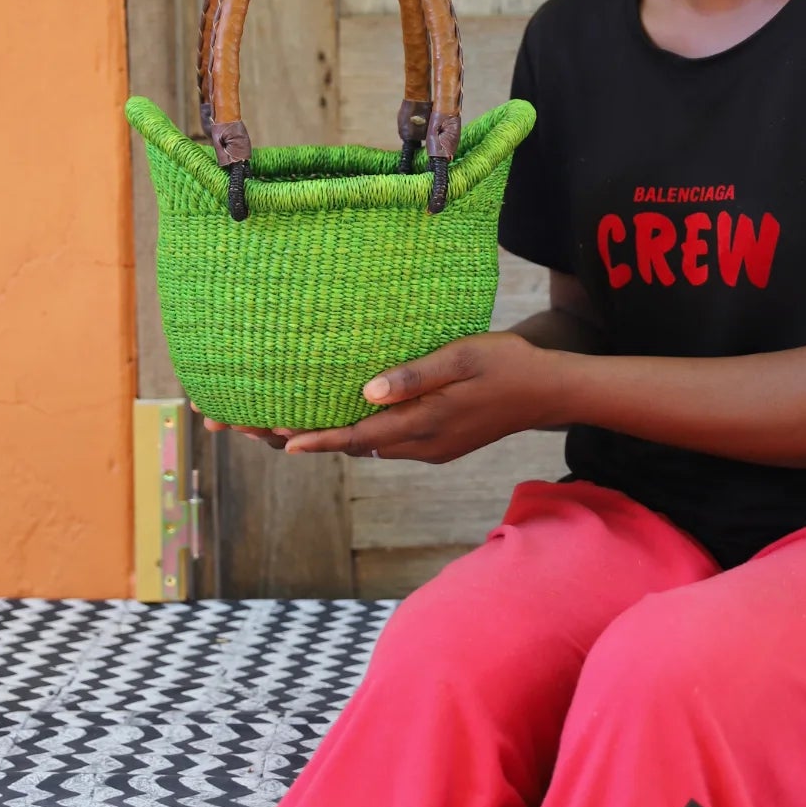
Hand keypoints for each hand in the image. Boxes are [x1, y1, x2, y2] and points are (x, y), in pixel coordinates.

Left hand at [274, 332, 568, 462]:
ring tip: (280, 427)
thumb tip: (368, 391)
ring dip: (328, 438)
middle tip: (255, 429)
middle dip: (306, 439)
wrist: (549, 392)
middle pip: (354, 446)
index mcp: (426, 424)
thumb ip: (417, 375)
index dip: (317, 438)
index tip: (279, 438)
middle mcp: (422, 445)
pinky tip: (338, 421)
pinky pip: (386, 444)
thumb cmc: (508, 364)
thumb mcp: (464, 357)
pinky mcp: (437, 445)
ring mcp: (430, 449)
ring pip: (367, 447)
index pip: (359, 435)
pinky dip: (355, 435)